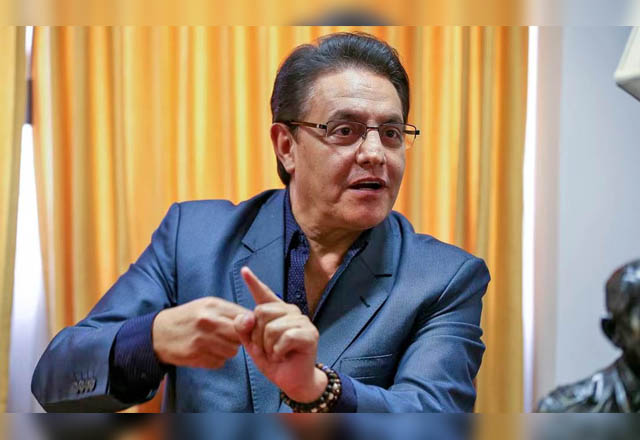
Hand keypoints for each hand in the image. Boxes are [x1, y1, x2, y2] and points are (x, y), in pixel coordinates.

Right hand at [152, 296, 248, 368]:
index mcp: (213, 306)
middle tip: (228, 336)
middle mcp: (208, 322)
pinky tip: (206, 351)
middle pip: (240, 336)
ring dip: (227, 350)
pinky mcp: (196, 356)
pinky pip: (219, 362)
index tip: (244, 328)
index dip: (248, 325)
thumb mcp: (207, 306)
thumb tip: (254, 320)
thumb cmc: (188, 318)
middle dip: (238, 338)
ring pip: (232, 352)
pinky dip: (216, 359)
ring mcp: (201, 340)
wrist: (158, 333)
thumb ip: (230, 312)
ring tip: (215, 343)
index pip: (245, 317)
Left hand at [234, 267, 326, 402]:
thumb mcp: (253, 345)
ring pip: (271, 327)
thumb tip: (248, 315)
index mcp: (276, 312)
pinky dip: (278, 352)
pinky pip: (284, 338)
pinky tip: (284, 356)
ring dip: (268, 347)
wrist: (292, 381)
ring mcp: (302, 321)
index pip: (263, 294)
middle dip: (257, 336)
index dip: (253, 282)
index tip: (244, 270)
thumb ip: (244, 329)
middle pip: (261, 312)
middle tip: (267, 349)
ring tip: (276, 354)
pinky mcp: (309, 334)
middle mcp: (290, 311)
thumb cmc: (274, 361)